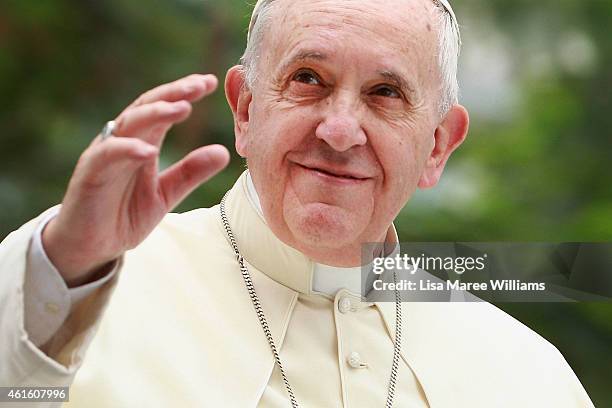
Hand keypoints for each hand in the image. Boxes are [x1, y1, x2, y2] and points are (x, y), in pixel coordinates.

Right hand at [42, 74, 229, 285]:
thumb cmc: (124, 214)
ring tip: (181, 107)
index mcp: (143, 143)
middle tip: (199, 85)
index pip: (164, 109)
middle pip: (147, 107)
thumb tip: (223, 152)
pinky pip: (107, 156)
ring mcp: (105, 156)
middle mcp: (123, 142)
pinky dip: (127, 150)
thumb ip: (191, 172)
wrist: (91, 246)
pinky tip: (148, 150)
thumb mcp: (166, 193)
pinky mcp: (89, 175)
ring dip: (155, 114)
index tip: (209, 83)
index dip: (184, 94)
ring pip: (128, 125)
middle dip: (173, 94)